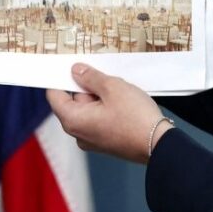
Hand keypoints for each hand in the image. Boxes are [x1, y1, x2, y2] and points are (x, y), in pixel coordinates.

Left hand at [46, 63, 171, 164]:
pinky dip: (107, 109)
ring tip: (120, 94)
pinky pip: (98, 119)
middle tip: (107, 80)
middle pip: (72, 102)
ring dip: (100, 98)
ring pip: (88, 110)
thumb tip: (76, 71)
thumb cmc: (136, 118)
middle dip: (87, 88)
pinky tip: (123, 105)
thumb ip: (90, 77)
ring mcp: (91, 140)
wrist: (158, 144)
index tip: (71, 67)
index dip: (61, 79)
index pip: (54, 95)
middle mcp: (78, 133)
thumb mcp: (112, 87)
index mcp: (73, 120)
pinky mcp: (105, 142)